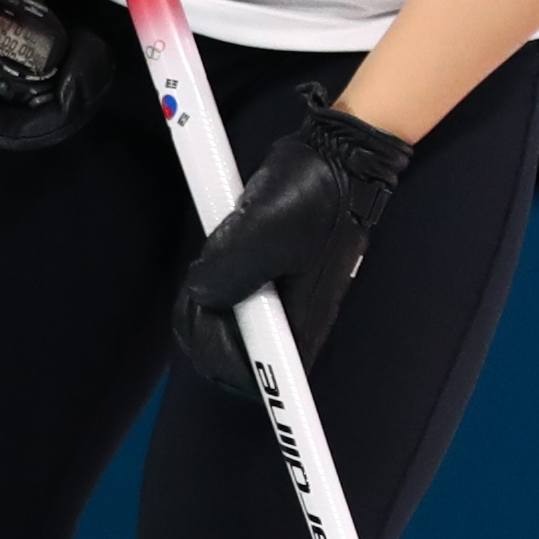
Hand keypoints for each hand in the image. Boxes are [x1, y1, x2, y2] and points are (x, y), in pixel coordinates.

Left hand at [172, 104, 414, 394]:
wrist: (338, 160)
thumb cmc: (314, 195)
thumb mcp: (264, 232)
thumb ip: (226, 274)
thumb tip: (201, 296)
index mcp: (301, 327)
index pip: (254, 377)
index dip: (215, 354)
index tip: (205, 311)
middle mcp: (292, 324)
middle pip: (230, 355)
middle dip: (202, 319)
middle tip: (205, 272)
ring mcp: (281, 304)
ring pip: (225, 325)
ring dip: (207, 294)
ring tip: (224, 250)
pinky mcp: (271, 282)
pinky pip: (230, 298)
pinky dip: (217, 277)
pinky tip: (228, 247)